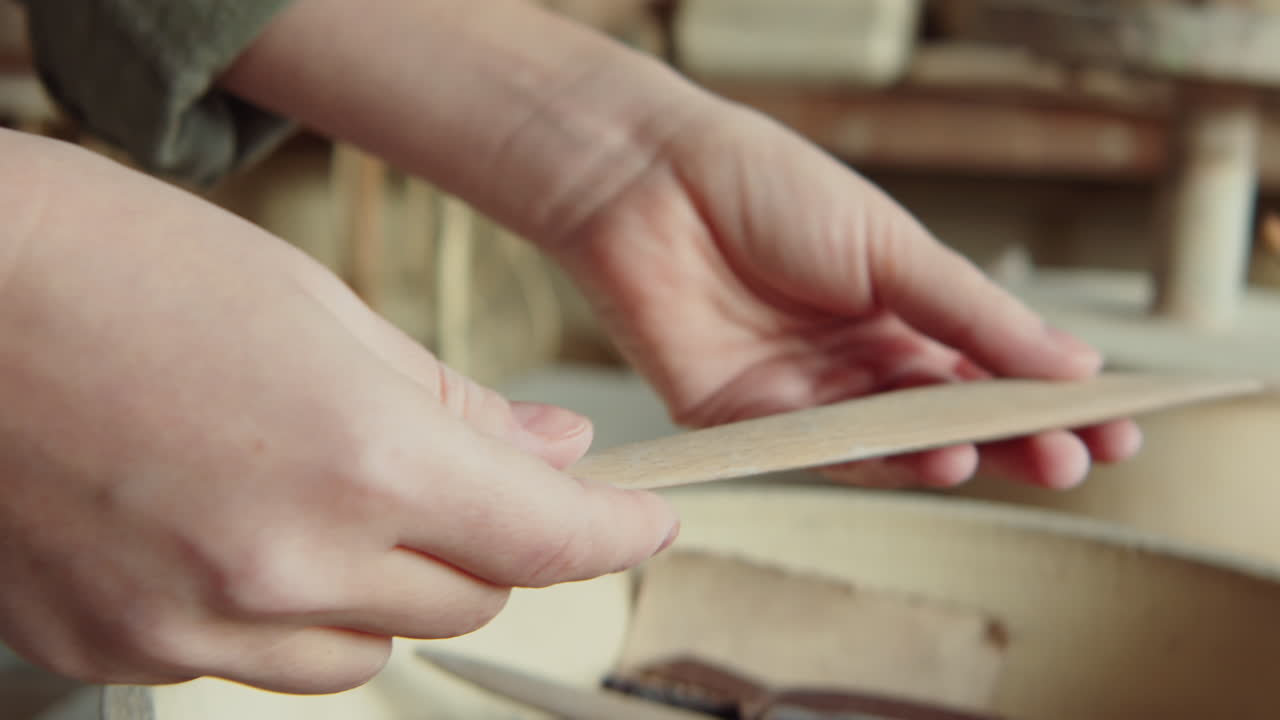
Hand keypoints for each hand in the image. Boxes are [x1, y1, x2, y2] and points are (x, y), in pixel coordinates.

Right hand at [0, 131, 675, 692]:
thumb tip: (549, 453)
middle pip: (466, 599)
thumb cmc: (120, 265)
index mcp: (358, 459)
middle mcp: (285, 564)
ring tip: (339, 497)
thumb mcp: (322, 308)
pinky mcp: (124, 645)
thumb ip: (454, 405)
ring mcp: (196, 621)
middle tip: (470, 482)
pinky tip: (249, 529)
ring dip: (392, 587)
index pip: (543, 539)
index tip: (640, 522)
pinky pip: (262, 659)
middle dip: (494, 545)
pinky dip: (292, 609)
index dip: (613, 533)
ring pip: (367, 651)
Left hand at [550, 102, 1140, 489]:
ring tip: (1023, 457)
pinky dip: (884, 462)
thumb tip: (1072, 364)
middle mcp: (856, 358)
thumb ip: (973, 311)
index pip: (987, 365)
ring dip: (961, 457)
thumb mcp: (890, 246)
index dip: (1048, 398)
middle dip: (1017, 440)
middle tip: (1078, 457)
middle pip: (948, 416)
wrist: (654, 186)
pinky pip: (824, 454)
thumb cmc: (767, 190)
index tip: (1116, 421)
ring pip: (895, 446)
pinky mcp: (750, 421)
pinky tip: (939, 458)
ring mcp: (807, 393)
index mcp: (897, 306)